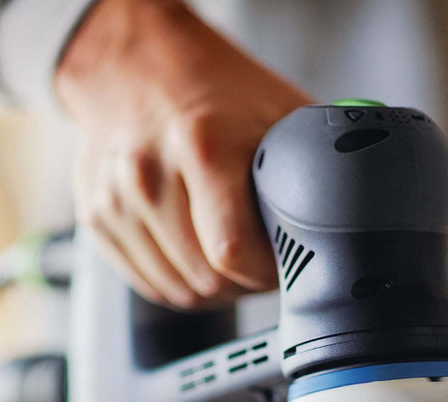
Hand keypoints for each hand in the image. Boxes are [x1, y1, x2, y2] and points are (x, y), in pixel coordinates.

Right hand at [56, 0, 310, 308]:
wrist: (134, 64)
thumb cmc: (211, 88)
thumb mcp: (275, 113)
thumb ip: (312, 165)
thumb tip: (351, 212)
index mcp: (201, 147)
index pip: (233, 253)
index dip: (268, 273)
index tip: (285, 265)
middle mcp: (150, 175)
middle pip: (205, 281)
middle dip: (244, 285)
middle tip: (262, 265)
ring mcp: (116, 200)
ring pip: (176, 291)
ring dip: (212, 291)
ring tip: (231, 264)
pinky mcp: (97, 218)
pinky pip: (146, 283)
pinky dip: (177, 284)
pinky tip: (196, 260)